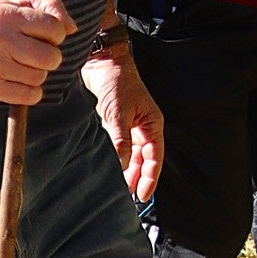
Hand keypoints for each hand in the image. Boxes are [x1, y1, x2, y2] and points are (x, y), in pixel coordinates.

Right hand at [0, 0, 75, 104]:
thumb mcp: (15, 1)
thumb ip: (48, 5)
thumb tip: (71, 28)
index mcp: (7, 15)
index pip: (54, 28)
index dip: (55, 34)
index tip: (43, 35)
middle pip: (50, 57)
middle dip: (50, 56)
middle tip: (35, 53)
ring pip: (40, 77)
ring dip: (37, 73)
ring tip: (21, 65)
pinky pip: (29, 96)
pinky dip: (30, 91)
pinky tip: (18, 80)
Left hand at [82, 49, 162, 200]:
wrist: (101, 62)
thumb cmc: (117, 80)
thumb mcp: (119, 113)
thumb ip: (121, 140)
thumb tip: (123, 165)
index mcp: (152, 123)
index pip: (155, 157)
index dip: (150, 178)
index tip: (142, 195)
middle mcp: (143, 126)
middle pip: (143, 159)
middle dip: (137, 177)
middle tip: (127, 196)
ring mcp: (129, 125)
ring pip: (131, 154)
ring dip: (126, 169)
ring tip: (118, 186)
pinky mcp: (115, 122)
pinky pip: (118, 146)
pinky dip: (115, 157)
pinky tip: (108, 167)